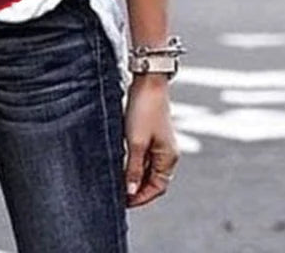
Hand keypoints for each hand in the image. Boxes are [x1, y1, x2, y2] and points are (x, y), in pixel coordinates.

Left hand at [123, 74, 178, 207]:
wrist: (148, 81)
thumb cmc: (144, 110)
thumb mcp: (136, 142)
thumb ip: (134, 168)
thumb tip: (131, 191)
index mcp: (168, 158)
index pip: (157, 188)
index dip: (140, 197)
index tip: (123, 202)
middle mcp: (167, 153)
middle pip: (153, 180)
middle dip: (136, 188)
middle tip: (117, 193)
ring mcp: (160, 143)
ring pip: (147, 167)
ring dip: (134, 174)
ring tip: (116, 179)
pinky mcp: (151, 133)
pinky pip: (143, 155)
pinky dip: (133, 162)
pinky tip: (120, 161)